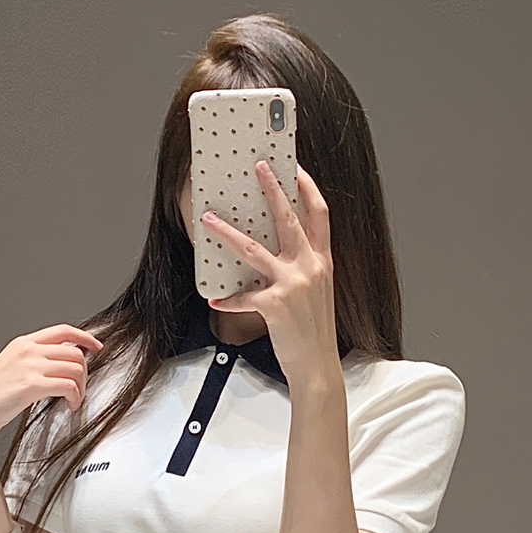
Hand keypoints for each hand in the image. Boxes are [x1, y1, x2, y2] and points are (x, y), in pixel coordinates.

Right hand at [0, 323, 102, 439]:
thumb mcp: (13, 366)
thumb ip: (35, 360)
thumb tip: (61, 363)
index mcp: (23, 343)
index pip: (63, 330)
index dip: (85, 337)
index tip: (97, 347)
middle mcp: (28, 351)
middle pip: (75, 352)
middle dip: (85, 372)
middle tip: (80, 388)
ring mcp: (29, 366)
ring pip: (76, 369)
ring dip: (81, 388)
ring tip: (74, 400)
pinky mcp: (31, 385)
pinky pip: (68, 386)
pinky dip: (75, 397)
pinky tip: (70, 405)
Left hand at [203, 163, 338, 385]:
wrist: (317, 365)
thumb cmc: (313, 330)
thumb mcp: (317, 292)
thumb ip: (304, 267)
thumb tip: (278, 250)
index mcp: (322, 261)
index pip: (319, 215)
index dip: (308, 188)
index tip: (295, 169)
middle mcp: (311, 267)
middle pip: (288, 218)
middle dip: (272, 189)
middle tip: (258, 167)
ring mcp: (294, 284)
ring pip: (254, 249)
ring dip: (228, 233)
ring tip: (208, 218)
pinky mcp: (276, 305)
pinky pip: (244, 296)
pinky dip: (228, 298)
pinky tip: (214, 298)